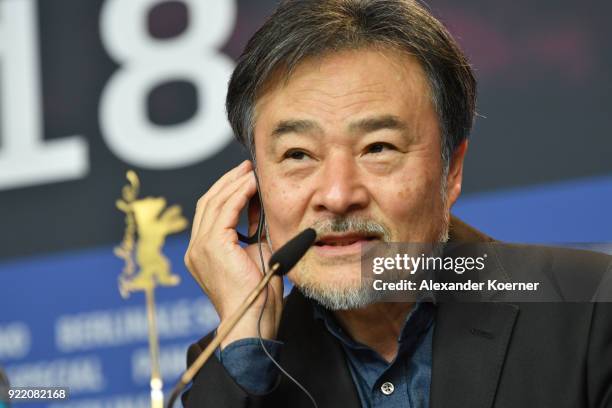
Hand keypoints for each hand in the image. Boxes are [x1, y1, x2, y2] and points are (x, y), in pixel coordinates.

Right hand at [184, 160, 283, 348]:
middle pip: (208, 202)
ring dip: (235, 183)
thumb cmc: (258, 294)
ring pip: (214, 202)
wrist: (254, 320)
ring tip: (251, 171)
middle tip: (247, 167)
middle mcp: (196, 248)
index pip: (210, 212)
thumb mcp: (255, 253)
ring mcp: (200, 247)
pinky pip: (225, 210)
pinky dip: (239, 193)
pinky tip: (252, 184)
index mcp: (202, 253)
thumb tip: (259, 205)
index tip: (244, 178)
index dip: (226, 191)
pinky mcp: (212, 246)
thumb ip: (253, 229)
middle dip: (228, 181)